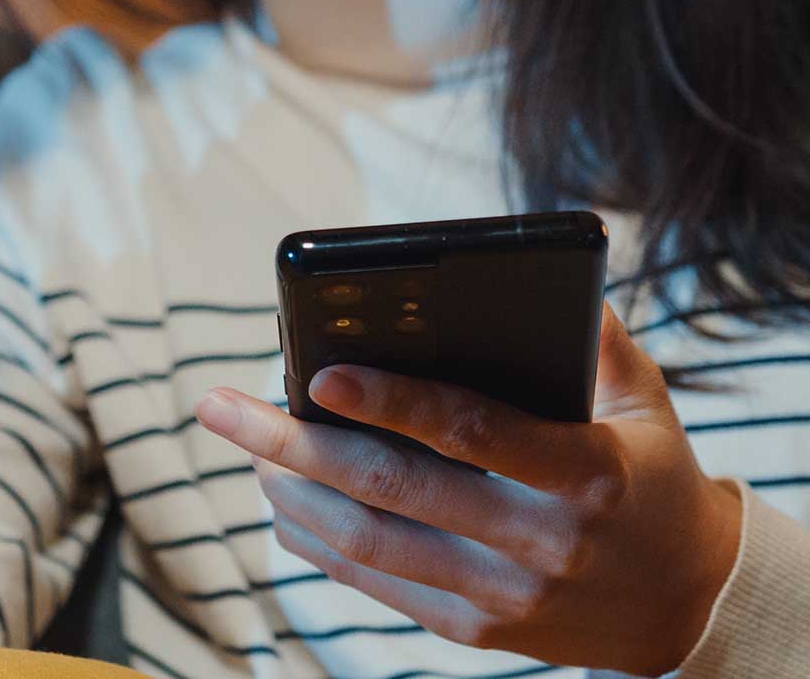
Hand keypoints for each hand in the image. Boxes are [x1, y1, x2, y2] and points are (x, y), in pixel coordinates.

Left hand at [195, 304, 742, 675]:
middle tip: (220, 407)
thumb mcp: (645, 401)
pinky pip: (376, 583)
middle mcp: (537, 542)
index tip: (316, 372)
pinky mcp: (472, 629)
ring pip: (368, 543)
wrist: (684, 604)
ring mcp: (500, 596)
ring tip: (243, 449)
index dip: (388, 401)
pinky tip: (282, 506)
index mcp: (581, 473)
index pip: (468, 431)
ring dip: (290, 492)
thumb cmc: (652, 480)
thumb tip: (527, 276)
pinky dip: (318, 544)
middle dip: (292, 444)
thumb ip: (593, 337)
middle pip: (390, 489)